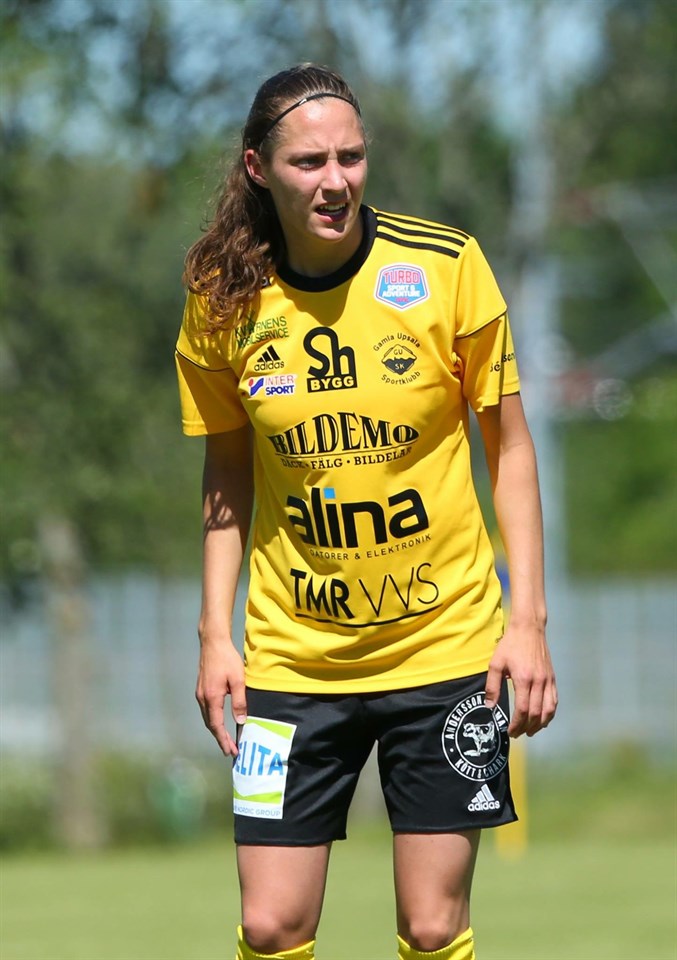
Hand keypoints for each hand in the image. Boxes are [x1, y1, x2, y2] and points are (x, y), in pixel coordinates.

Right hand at [195, 640, 246, 756]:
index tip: (231, 751)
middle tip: (230, 750)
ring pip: (207, 718)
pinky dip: (213, 720)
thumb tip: (240, 721)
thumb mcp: (238, 680)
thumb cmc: (227, 659)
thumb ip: (239, 701)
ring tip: (226, 739)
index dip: (223, 740)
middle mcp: (203, 698)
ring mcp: (200, 693)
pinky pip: (206, 710)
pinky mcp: (201, 689)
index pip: (216, 725)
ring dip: (216, 730)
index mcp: (212, 698)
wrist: (213, 643)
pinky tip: (220, 722)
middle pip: (210, 724)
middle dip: (220, 738)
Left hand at [484, 621, 557, 737]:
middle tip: (517, 734)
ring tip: (530, 731)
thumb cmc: (510, 645)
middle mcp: (538, 682)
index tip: (510, 731)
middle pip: (536, 713)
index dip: (517, 724)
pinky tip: (543, 719)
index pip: (523, 709)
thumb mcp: (496, 663)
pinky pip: (554, 701)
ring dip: (540, 724)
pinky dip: (550, 713)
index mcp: (523, 679)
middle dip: (526, 727)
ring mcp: (548, 680)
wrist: (529, 628)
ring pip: (548, 710)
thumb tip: (490, 707)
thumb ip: (492, 686)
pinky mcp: (552, 678)